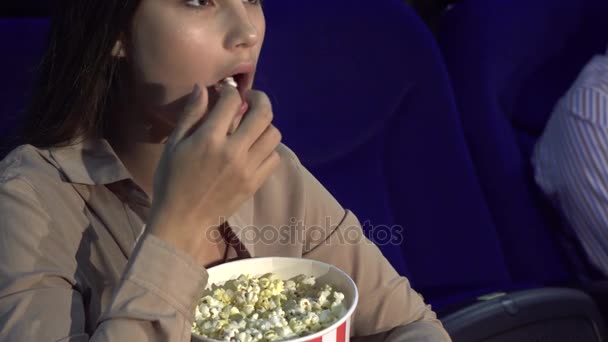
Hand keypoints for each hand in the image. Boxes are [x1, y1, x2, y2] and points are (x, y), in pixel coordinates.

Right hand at [146, 83, 281, 263]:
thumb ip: (192, 114)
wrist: (183, 220)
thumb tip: (203, 87)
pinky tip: (255, 149)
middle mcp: (234, 151)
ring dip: (265, 125)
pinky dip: (268, 149)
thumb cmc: (172, 180)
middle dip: (259, 98)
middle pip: (263, 113)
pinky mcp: (255, 183)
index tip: (226, 93)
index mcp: (210, 139)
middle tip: (250, 100)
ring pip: (273, 134)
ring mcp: (248, 168)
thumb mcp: (174, 144)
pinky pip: (274, 158)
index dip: (230, 91)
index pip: (233, 101)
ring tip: (253, 126)